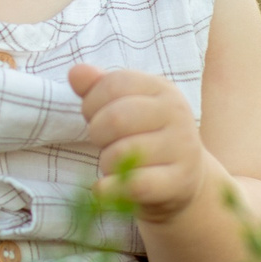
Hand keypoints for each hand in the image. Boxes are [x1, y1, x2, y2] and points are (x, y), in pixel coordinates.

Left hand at [70, 64, 207, 221]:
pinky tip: (105, 187)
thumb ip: (97, 87)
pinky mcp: (180, 181)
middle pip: (116, 118)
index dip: (92, 102)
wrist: (184, 179)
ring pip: (122, 154)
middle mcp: (177, 113)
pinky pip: (135, 185)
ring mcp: (182, 148)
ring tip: (114, 164)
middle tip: (103, 143)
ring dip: (106, 163)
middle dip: (97, 133)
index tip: (95, 116)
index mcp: (162, 88)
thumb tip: (75, 72)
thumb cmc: (144, 136)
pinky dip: (110, 189)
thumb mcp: (124, 106)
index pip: (114, 84)